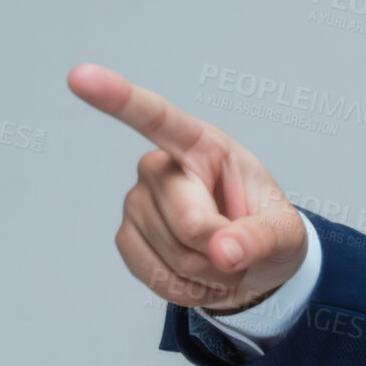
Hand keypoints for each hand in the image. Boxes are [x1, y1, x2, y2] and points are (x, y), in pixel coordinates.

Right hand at [67, 62, 307, 313]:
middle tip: (240, 246)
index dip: (119, 98)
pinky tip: (201, 275)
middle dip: (224, 249)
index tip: (79, 76)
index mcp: (203, 145)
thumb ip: (262, 238)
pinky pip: (157, 277)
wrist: (250, 267)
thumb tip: (222, 251)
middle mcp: (160, 166)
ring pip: (176, 257)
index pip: (158, 118)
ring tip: (222, 257)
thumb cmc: (268, 233)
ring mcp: (137, 202)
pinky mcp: (126, 237)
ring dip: (210, 272)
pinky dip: (188, 289)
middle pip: (191, 223)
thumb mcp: (286, 233)